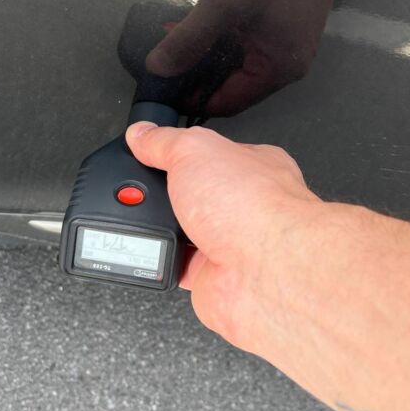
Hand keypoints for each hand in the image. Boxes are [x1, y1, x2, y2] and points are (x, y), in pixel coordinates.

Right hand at [125, 121, 321, 360]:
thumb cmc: (252, 207)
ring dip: (163, 230)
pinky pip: (175, 266)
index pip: (207, 154)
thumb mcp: (196, 151)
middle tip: (149, 194)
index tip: (150, 154)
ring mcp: (229, 243)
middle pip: (190, 194)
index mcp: (248, 165)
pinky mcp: (213, 276)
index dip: (177, 154)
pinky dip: (162, 262)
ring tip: (158, 224)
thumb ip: (165, 141)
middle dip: (166, 196)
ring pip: (181, 232)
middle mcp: (243, 205)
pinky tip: (162, 253)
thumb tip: (143, 134)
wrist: (266, 270)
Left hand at [146, 0, 352, 115]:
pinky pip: (247, 47)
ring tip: (173, 37)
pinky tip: (199, 24)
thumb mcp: (223, 1)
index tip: (160, 87)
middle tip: (161, 59)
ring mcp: (286, 49)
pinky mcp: (284, 30)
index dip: (191, 99)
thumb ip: (190, 38)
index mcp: (276, 72)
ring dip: (206, 55)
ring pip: (237, 65)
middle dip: (196, 74)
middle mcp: (285, 69)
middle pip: (231, 87)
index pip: (226, 104)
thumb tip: (157, 70)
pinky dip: (222, 41)